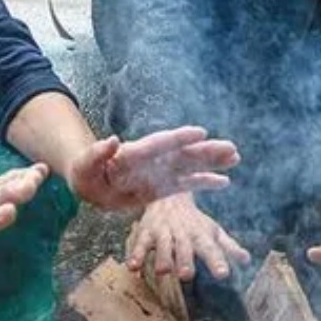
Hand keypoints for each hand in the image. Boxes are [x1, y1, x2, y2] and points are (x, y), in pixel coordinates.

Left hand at [68, 126, 238, 209]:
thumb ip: (97, 154)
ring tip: (235, 157)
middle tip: (231, 147)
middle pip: (182, 153)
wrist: (91, 183)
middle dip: (205, 151)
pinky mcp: (162, 188)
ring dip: (212, 162)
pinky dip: (204, 182)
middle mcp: (152, 160)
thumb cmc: (86, 172)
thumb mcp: (85, 165)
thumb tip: (112, 141)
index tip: (200, 132)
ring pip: (190, 166)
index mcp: (134, 153)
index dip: (179, 138)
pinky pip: (186, 184)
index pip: (159, 144)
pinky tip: (224, 181)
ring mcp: (159, 173)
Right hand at [126, 193, 250, 280]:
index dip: (216, 261)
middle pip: (184, 248)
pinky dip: (136, 255)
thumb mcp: (212, 231)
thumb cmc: (193, 221)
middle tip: (186, 275)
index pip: (211, 249)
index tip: (223, 274)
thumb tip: (247, 260)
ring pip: (162, 246)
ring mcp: (163, 233)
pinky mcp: (146, 233)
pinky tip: (133, 267)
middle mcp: (182, 234)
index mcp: (200, 235)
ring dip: (162, 257)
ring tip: (162, 271)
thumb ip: (228, 247)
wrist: (168, 194)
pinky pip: (140, 244)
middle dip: (185, 260)